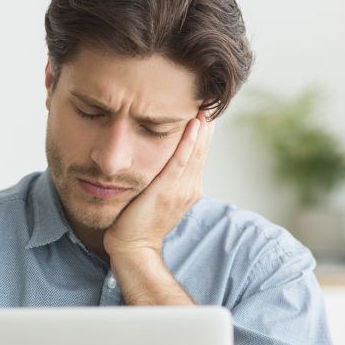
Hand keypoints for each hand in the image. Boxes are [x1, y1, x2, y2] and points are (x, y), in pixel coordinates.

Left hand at [103, 107, 213, 258]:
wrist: (134, 248)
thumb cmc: (138, 224)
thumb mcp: (157, 198)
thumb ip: (164, 181)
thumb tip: (161, 163)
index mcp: (188, 188)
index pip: (199, 153)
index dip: (205, 131)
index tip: (206, 108)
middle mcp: (189, 188)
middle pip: (202, 149)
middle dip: (207, 123)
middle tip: (211, 96)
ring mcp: (181, 190)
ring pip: (195, 152)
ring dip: (202, 126)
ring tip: (206, 103)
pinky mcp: (167, 190)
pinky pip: (181, 161)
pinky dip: (188, 142)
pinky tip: (194, 124)